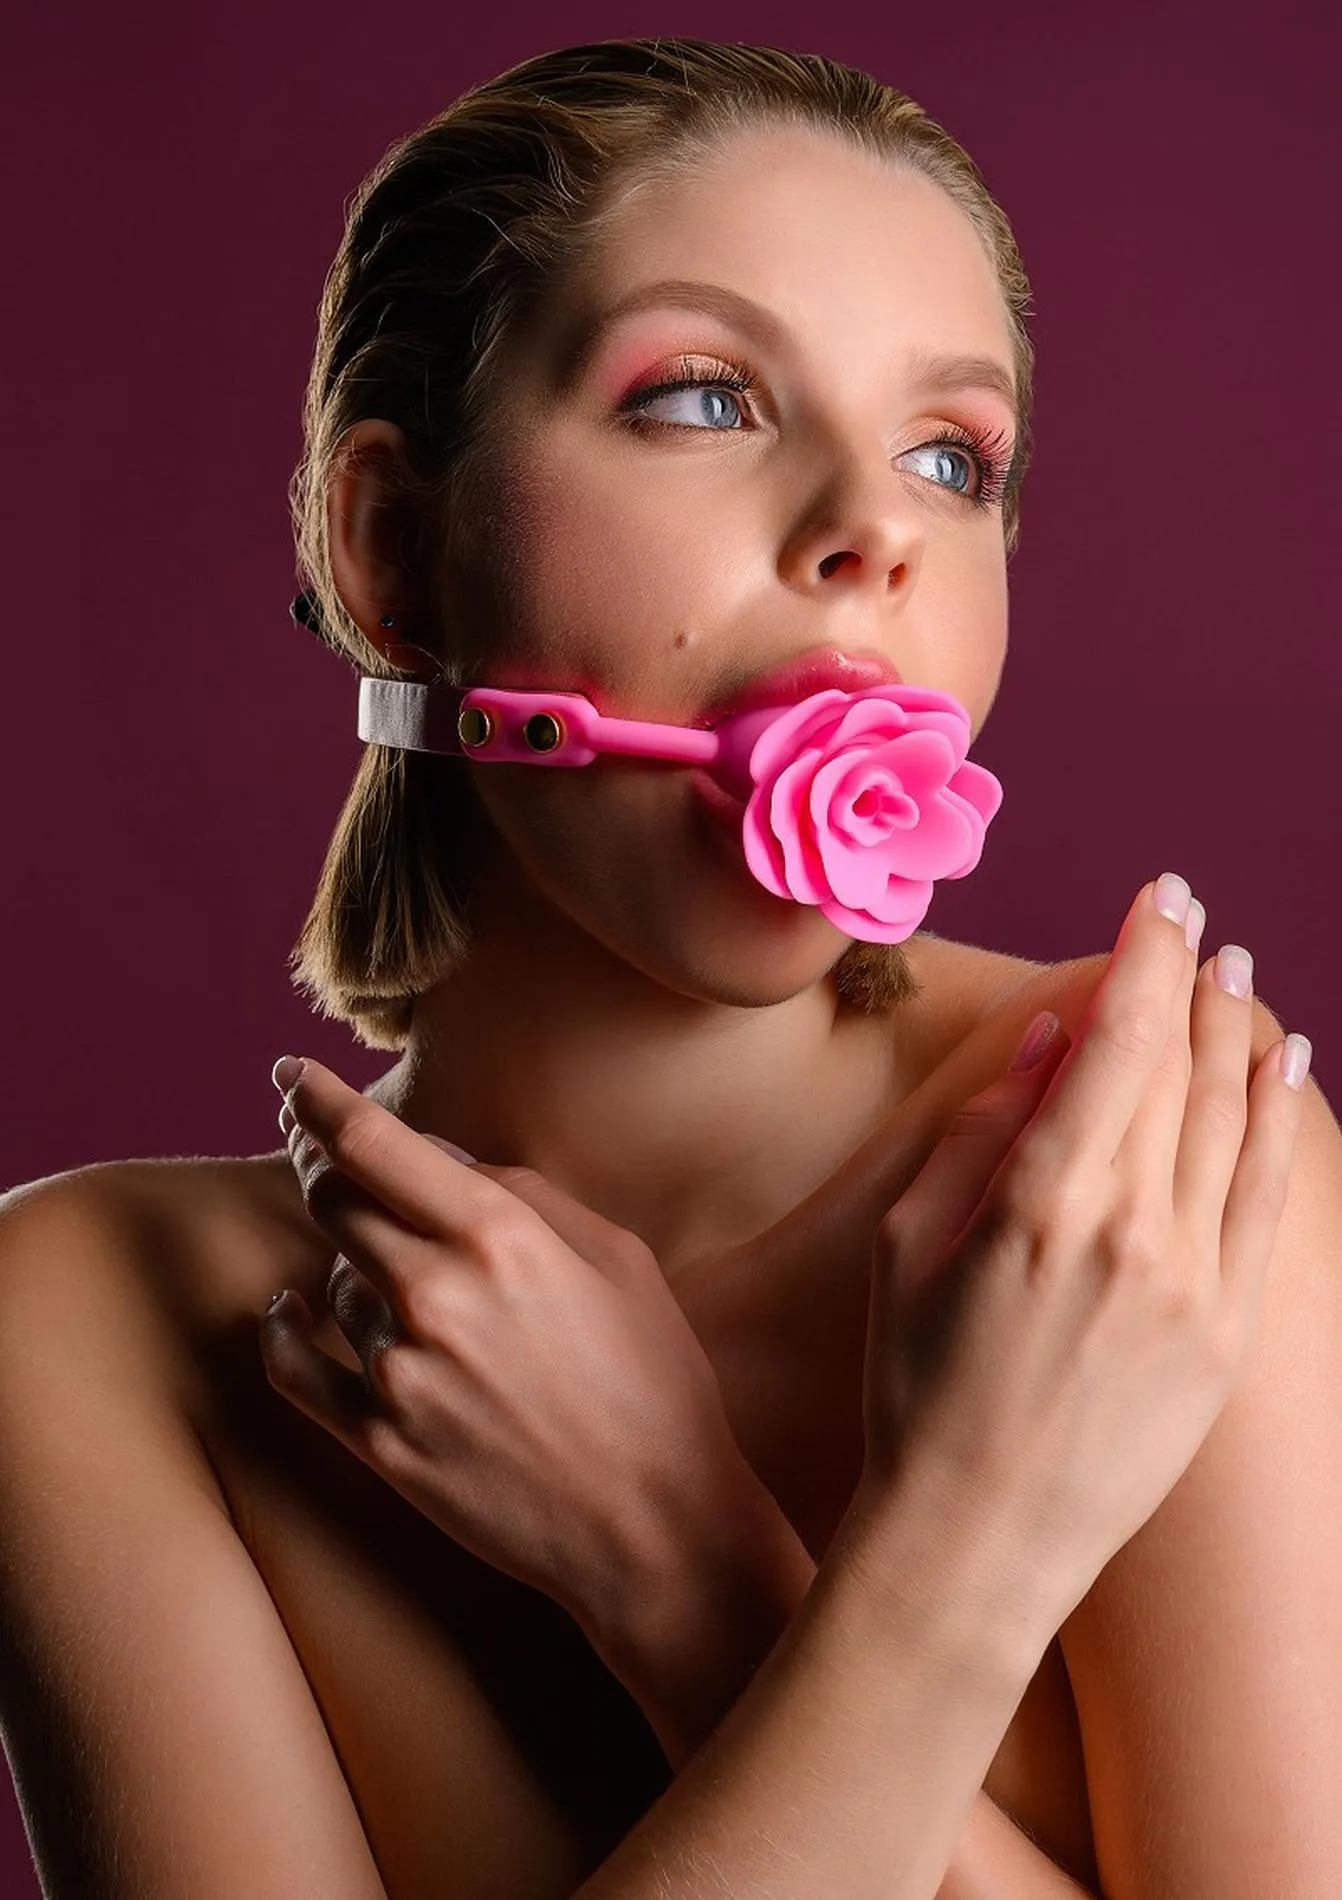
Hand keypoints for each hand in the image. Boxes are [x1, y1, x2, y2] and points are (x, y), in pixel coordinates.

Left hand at [259, 1058, 755, 1644]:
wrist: (654, 1528)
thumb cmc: (653, 1381)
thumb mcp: (617, 1257)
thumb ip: (522, 1193)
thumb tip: (440, 1160)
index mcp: (499, 1239)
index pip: (371, 1145)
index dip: (315, 1098)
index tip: (288, 1073)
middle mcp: (435, 1298)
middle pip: (332, 1201)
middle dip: (316, 1163)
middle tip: (314, 1146)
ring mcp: (399, 1376)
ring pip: (332, 1282)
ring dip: (353, 1264)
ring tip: (405, 1278)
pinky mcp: (380, 1444)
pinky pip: (297, 1369)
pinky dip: (284, 1330)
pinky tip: (285, 1310)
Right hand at [843, 875, 1306, 1634]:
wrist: (981, 1538)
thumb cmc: (918, 1390)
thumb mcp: (908, 1249)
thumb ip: (980, 1134)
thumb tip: (1046, 1043)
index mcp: (1042, 1200)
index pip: (1118, 1039)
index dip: (1145, 954)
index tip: (1158, 895)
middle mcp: (1132, 1230)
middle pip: (1181, 1064)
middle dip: (1190, 972)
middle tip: (1194, 912)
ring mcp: (1194, 1283)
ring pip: (1231, 1119)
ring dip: (1237, 1031)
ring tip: (1237, 969)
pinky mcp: (1228, 1331)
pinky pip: (1267, 1198)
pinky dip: (1279, 1121)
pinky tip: (1286, 1062)